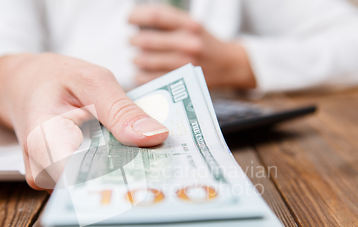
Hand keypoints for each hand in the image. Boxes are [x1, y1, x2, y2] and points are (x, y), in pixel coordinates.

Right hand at [0, 53, 168, 189]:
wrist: (24, 85)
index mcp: (45, 139)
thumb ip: (121, 109)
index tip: (160, 175)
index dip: (125, 179)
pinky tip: (132, 159)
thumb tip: (155, 137)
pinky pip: (91, 182)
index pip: (87, 177)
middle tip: (168, 166)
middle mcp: (42, 169)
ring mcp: (49, 180)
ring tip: (153, 161)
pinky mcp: (59, 182)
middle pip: (94, 187)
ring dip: (124, 174)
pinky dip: (113, 170)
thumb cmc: (56, 79)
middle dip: (132, 177)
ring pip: (94, 187)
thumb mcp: (92, 80)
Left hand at [129, 4, 255, 88]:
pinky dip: (141, 75)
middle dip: (134, 40)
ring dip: (137, 59)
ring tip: (137, 58)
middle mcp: (187, 43)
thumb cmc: (205, 43)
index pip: (155, 15)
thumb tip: (137, 22)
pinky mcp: (182, 80)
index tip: (129, 19)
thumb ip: (169, 22)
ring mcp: (184, 63)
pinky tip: (140, 72)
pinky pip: (151, 78)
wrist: (229, 64)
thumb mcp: (192, 25)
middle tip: (132, 41)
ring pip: (147, 60)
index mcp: (188, 24)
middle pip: (147, 40)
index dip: (136, 16)